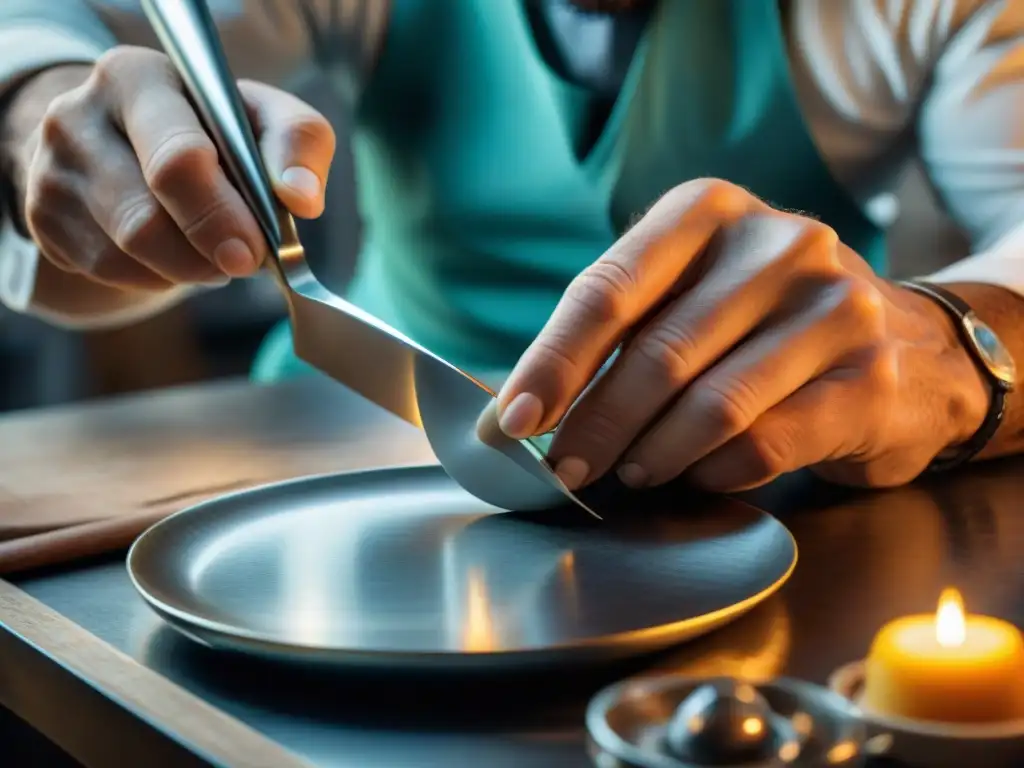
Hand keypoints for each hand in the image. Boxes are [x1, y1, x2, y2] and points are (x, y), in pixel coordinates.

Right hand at [2, 46, 334, 291]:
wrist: (135, 142)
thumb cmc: (213, 130)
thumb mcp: (262, 119)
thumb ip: (297, 144)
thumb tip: (302, 198)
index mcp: (137, 79)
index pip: (177, 158)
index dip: (220, 215)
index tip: (255, 250)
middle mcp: (79, 117)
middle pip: (143, 216)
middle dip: (204, 251)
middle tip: (243, 264)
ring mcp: (52, 170)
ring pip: (127, 251)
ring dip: (187, 267)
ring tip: (215, 251)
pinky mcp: (44, 218)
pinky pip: (109, 270)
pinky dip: (157, 274)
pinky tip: (177, 254)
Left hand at [496, 179, 989, 491]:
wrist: (911, 349)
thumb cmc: (765, 324)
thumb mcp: (692, 296)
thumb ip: (621, 336)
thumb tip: (523, 407)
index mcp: (708, 211)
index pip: (609, 291)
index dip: (552, 363)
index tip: (512, 420)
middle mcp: (777, 244)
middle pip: (656, 352)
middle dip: (595, 425)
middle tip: (563, 471)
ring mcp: (833, 306)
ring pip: (712, 403)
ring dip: (653, 453)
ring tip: (628, 474)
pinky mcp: (869, 376)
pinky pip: (765, 442)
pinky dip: (715, 471)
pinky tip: (698, 476)